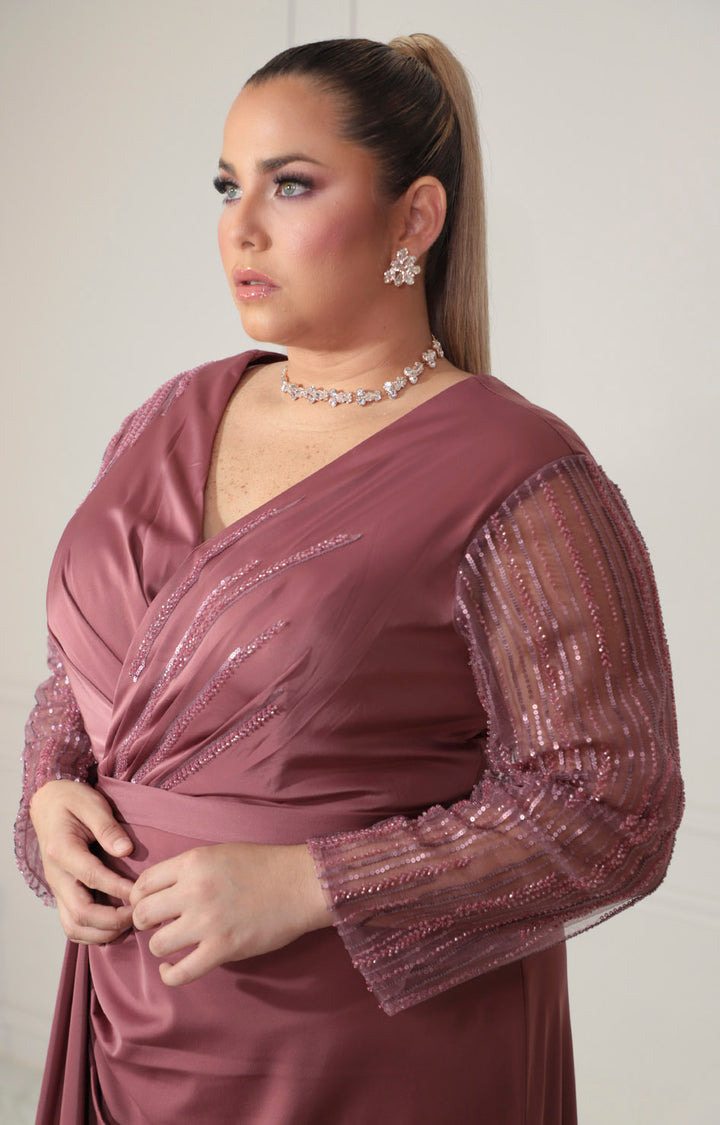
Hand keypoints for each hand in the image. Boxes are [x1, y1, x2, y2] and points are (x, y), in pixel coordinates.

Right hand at [29, 780, 134, 943]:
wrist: (49, 803)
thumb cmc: (72, 801)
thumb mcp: (92, 804)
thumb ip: (108, 828)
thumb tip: (126, 850)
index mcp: (62, 850)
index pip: (91, 877)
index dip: (118, 888)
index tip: (141, 892)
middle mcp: (56, 875)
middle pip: (80, 912)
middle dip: (113, 920)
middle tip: (140, 913)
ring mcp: (57, 888)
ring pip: (74, 926)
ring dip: (103, 932)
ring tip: (131, 923)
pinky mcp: (62, 893)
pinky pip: (72, 924)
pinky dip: (93, 933)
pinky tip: (116, 926)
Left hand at [130, 841, 330, 985]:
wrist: (300, 884)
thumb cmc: (264, 866)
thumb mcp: (219, 853)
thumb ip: (189, 870)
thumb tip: (159, 891)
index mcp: (193, 863)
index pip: (143, 884)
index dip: (139, 898)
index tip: (148, 905)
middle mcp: (194, 891)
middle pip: (143, 914)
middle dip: (145, 922)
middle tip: (158, 924)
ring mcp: (208, 922)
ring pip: (157, 943)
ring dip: (160, 945)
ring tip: (173, 942)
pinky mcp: (223, 949)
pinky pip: (180, 972)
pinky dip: (169, 974)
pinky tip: (170, 968)